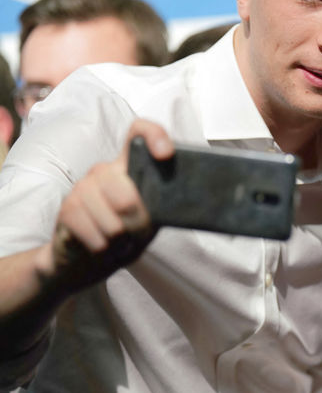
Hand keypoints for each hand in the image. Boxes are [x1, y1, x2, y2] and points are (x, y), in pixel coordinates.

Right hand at [49, 119, 173, 291]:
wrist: (87, 259)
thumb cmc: (125, 235)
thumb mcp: (151, 218)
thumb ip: (163, 205)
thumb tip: (182, 201)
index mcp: (127, 166)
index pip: (138, 133)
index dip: (154, 136)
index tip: (166, 154)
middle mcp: (104, 171)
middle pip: (128, 198)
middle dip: (137, 225)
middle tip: (135, 232)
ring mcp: (82, 187)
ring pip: (114, 224)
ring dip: (121, 241)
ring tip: (118, 240)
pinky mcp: (67, 208)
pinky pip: (96, 236)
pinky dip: (105, 249)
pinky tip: (102, 246)